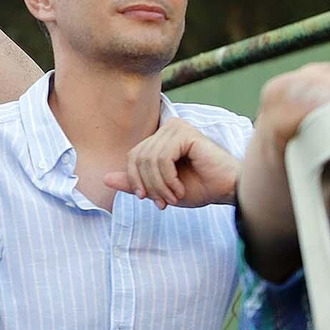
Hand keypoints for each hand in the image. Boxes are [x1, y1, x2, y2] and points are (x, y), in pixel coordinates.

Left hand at [105, 118, 239, 209]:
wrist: (226, 191)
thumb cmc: (198, 188)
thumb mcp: (158, 189)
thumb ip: (134, 183)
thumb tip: (104, 179)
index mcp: (160, 139)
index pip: (132, 157)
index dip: (135, 180)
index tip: (147, 199)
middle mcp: (167, 128)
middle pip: (137, 158)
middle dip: (148, 185)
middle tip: (163, 202)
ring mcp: (176, 128)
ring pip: (148, 160)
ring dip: (159, 185)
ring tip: (173, 196)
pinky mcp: (185, 132)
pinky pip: (162, 158)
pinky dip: (167, 178)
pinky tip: (179, 187)